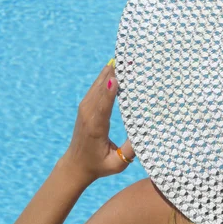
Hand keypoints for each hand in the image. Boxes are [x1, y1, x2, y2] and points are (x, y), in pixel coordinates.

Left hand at [61, 60, 134, 183]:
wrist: (76, 165)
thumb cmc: (99, 165)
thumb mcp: (116, 164)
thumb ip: (130, 150)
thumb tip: (146, 133)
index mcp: (95, 127)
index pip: (102, 107)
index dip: (110, 92)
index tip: (118, 78)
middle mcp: (88, 114)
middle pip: (101, 88)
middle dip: (116, 74)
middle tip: (133, 60)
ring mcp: (85, 107)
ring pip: (99, 83)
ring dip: (112, 71)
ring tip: (128, 57)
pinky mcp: (87, 104)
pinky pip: (97, 85)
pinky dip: (108, 75)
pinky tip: (118, 66)